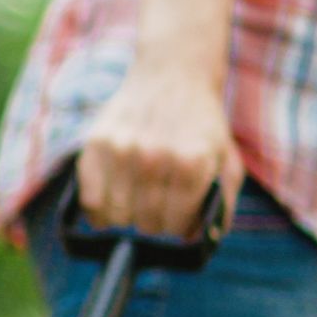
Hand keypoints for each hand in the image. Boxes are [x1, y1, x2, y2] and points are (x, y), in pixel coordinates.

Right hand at [72, 63, 237, 236]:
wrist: (171, 75)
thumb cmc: (201, 124)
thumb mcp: (226, 160)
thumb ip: (221, 203)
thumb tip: (201, 240)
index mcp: (192, 164)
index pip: (176, 226)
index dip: (177, 226)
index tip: (177, 215)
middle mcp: (156, 157)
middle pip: (145, 224)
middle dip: (153, 221)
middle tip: (156, 205)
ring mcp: (123, 150)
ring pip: (116, 217)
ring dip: (126, 216)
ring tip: (135, 199)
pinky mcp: (96, 144)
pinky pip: (90, 201)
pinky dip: (98, 210)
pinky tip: (111, 200)